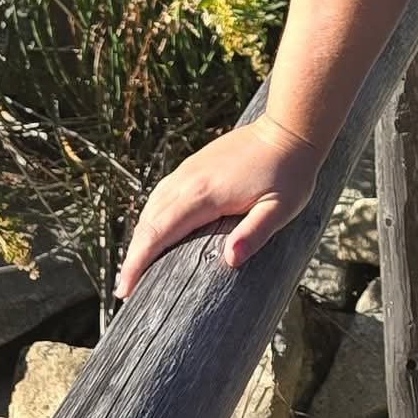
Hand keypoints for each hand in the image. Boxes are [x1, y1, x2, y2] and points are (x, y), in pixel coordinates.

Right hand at [114, 114, 323, 299]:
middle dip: (133, 256)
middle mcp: (189, 180)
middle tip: (127, 289)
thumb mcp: (282, 207)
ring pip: (152, 206)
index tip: (125, 290)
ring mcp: (190, 169)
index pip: (158, 233)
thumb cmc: (291, 171)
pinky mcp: (195, 164)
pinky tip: (157, 230)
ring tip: (137, 266)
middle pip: (148, 222)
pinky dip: (152, 216)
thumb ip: (256, 232)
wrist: (291, 127)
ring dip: (141, 236)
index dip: (137, 263)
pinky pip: (163, 193)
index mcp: (204, 194)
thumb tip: (230, 261)